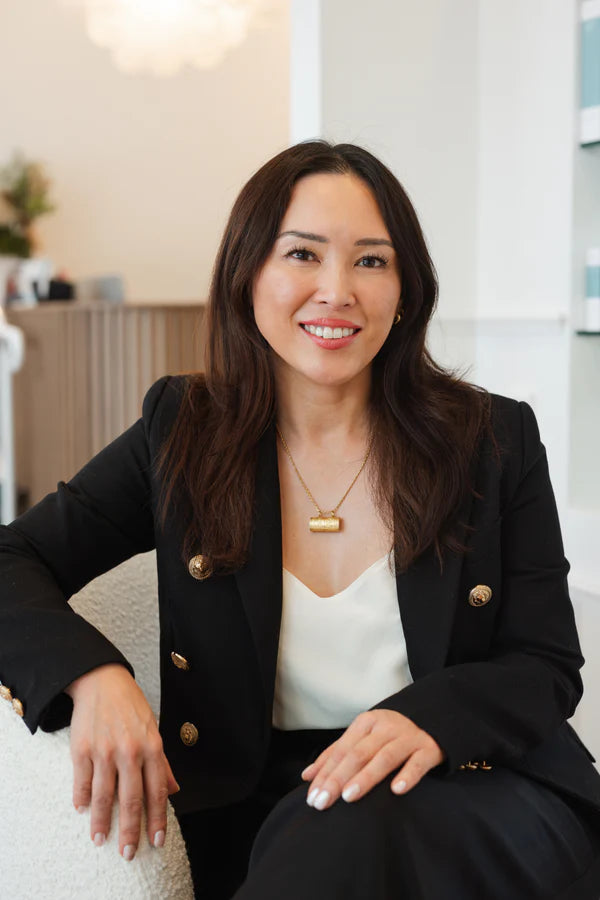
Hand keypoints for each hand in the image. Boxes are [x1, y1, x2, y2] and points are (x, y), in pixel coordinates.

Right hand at [65, 663, 179, 859]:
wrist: (102, 681)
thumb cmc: (131, 707)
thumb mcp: (154, 730)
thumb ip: (162, 763)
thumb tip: (174, 790)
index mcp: (152, 747)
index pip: (157, 791)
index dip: (157, 818)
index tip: (156, 841)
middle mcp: (129, 751)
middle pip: (131, 799)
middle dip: (131, 830)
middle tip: (129, 853)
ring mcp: (104, 750)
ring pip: (104, 795)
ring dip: (102, 822)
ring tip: (101, 840)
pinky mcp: (82, 749)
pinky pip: (82, 781)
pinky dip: (82, 798)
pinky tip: (83, 810)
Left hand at [301, 709, 444, 809]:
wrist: (434, 717)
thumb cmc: (391, 733)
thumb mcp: (363, 737)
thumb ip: (336, 754)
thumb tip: (307, 775)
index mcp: (366, 723)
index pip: (341, 750)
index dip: (325, 773)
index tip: (312, 796)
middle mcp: (385, 728)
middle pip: (358, 754)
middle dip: (337, 779)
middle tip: (322, 801)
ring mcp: (407, 738)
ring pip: (384, 757)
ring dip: (365, 777)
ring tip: (348, 796)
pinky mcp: (429, 749)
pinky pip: (417, 763)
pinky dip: (407, 775)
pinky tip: (396, 790)